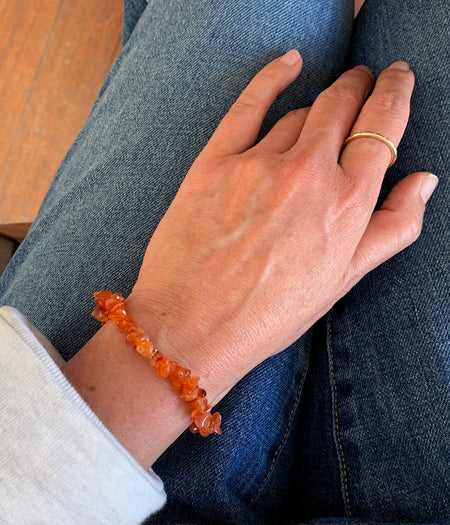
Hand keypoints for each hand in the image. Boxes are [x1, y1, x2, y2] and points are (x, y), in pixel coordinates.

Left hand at [130, 50, 432, 405]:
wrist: (192, 328)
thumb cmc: (270, 315)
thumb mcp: (342, 281)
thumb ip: (391, 229)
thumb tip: (422, 183)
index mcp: (347, 204)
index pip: (383, 125)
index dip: (395, 94)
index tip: (397, 79)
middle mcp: (309, 174)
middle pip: (343, 105)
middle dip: (359, 87)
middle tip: (363, 82)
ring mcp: (259, 163)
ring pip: (299, 111)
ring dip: (316, 105)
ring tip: (319, 112)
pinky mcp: (215, 161)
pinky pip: (249, 103)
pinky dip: (272, 77)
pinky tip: (288, 64)